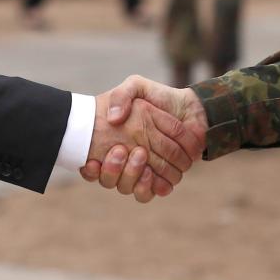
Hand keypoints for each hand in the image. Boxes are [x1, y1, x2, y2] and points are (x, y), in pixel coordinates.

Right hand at [87, 89, 203, 203]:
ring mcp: (140, 171)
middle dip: (113, 168)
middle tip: (120, 150)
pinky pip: (146, 193)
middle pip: (109, 178)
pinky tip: (150, 174)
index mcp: (113, 141)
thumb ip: (122, 95)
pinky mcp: (157, 180)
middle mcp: (124, 159)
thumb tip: (113, 119)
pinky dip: (147, 186)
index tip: (93, 157)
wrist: (189, 108)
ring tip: (139, 155)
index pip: (93, 165)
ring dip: (130, 174)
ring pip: (126, 187)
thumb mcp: (136, 86)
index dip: (90, 167)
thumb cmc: (159, 97)